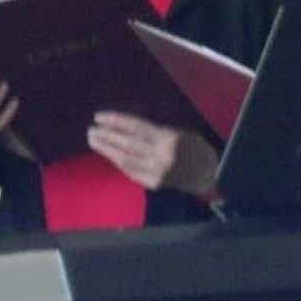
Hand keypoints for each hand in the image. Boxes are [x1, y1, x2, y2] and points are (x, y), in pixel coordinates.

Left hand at [87, 112, 218, 195]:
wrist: (209, 174)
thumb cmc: (194, 148)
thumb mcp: (179, 133)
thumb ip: (155, 132)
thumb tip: (126, 128)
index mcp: (169, 138)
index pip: (136, 127)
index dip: (116, 121)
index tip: (99, 117)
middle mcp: (161, 154)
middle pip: (127, 143)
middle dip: (107, 136)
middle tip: (91, 130)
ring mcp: (156, 170)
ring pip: (125, 158)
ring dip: (107, 149)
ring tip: (94, 140)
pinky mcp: (153, 183)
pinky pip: (130, 171)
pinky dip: (118, 162)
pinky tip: (109, 155)